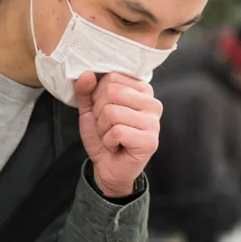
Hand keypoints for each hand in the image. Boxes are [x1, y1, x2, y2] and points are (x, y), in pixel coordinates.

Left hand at [76, 72, 161, 197]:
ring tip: (112, 137)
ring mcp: (154, 122)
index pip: (112, 77)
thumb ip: (86, 90)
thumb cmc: (104, 136)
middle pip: (111, 92)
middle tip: (108, 127)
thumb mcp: (90, 110)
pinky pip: (117, 132)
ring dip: (103, 129)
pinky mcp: (150, 141)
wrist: (108, 168)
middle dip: (99, 113)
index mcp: (142, 90)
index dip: (98, 95)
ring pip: (112, 112)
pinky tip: (117, 146)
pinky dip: (109, 141)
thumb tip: (87, 74)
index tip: (105, 111)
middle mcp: (153, 103)